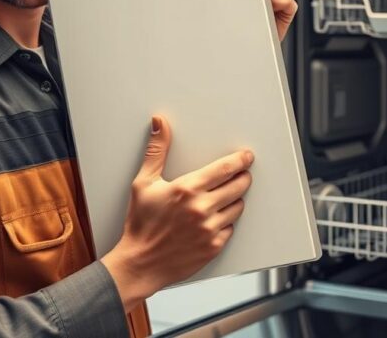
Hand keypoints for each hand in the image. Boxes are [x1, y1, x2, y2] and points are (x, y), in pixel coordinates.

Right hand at [102, 116, 252, 310]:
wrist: (139, 263)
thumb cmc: (140, 224)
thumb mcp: (144, 183)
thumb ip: (157, 151)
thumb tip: (160, 123)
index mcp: (187, 189)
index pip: (225, 168)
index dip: (240, 160)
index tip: (246, 157)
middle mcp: (202, 208)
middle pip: (238, 185)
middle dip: (242, 177)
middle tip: (240, 175)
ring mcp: (210, 229)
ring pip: (238, 207)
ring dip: (235, 200)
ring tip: (223, 198)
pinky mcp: (213, 246)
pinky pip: (231, 228)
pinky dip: (226, 222)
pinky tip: (214, 219)